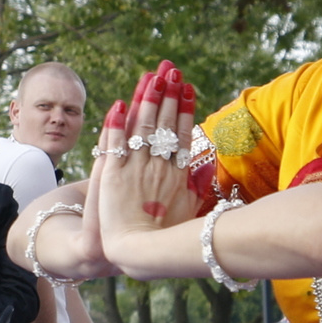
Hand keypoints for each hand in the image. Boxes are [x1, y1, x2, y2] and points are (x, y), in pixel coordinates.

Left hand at [90, 60, 201, 250]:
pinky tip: (119, 105)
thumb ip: (198, 186)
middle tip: (170, 69)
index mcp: (177, 174)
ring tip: (151, 76)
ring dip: (147, 100)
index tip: (187, 87)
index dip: (185, 109)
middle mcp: (158, 167)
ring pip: (142, 127)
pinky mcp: (113, 175)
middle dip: (168, 94)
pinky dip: (116, 124)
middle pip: (164, 123)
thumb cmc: (162, 237)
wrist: (134, 253)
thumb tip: (208, 164)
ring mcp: (136, 169)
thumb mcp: (187, 211)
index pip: (183, 134)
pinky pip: (115, 144)